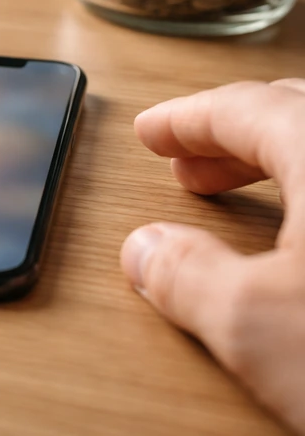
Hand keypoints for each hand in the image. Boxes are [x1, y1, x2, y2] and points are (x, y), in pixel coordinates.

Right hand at [122, 80, 304, 435]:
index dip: (187, 120)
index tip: (154, 134)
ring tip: (243, 205)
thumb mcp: (256, 327)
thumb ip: (185, 276)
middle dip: (232, 141)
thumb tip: (146, 251)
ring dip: (282, 171)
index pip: (245, 108)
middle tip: (188, 168)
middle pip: (299, 117)